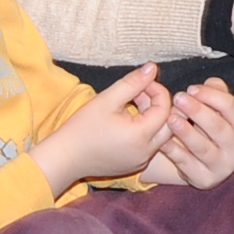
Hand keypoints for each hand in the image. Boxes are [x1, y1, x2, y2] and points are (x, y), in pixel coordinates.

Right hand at [33, 64, 174, 189]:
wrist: (64, 157)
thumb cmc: (82, 128)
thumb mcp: (107, 99)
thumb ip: (132, 83)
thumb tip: (153, 68)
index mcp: (141, 136)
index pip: (165, 108)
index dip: (157, 91)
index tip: (142, 83)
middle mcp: (146, 152)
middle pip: (168, 124)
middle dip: (158, 104)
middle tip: (139, 94)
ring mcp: (140, 161)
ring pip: (160, 135)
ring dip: (151, 117)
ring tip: (130, 105)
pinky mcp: (134, 165)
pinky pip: (149, 146)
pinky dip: (145, 131)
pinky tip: (126, 121)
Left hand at [139, 75, 233, 187]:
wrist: (195, 159)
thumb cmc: (206, 127)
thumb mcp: (214, 108)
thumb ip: (215, 93)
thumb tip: (211, 84)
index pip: (232, 108)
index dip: (212, 96)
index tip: (191, 88)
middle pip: (219, 128)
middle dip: (198, 111)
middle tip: (178, 98)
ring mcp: (223, 167)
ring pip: (203, 148)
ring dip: (186, 132)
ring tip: (171, 118)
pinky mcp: (205, 180)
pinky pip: (188, 164)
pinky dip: (175, 151)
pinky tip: (163, 140)